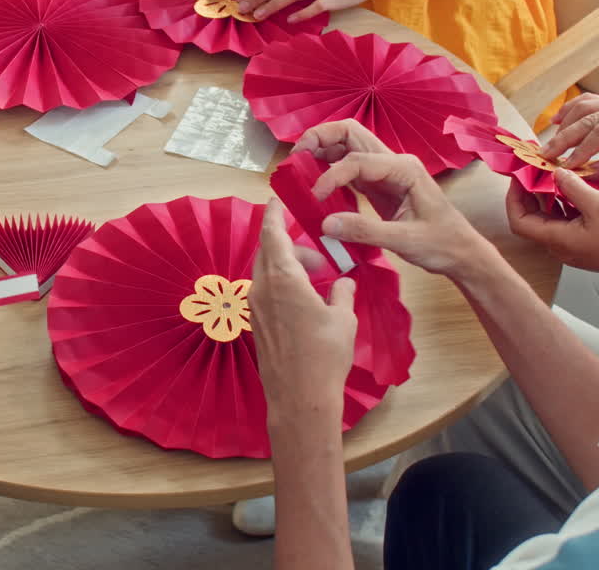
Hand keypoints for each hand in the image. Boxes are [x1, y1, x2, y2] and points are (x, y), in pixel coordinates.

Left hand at [251, 200, 356, 424]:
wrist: (300, 398)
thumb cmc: (325, 355)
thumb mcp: (343, 319)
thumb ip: (342, 292)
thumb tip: (343, 282)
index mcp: (282, 279)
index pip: (272, 234)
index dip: (274, 214)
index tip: (278, 199)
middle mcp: (261, 289)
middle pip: (269, 252)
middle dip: (293, 247)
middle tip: (320, 259)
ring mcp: (255, 307)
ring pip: (267, 273)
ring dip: (289, 268)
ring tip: (318, 282)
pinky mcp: (256, 324)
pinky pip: (266, 292)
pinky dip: (283, 285)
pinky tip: (305, 301)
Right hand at [311, 145, 487, 277]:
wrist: (461, 252)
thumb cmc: (441, 244)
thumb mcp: (404, 240)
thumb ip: (365, 230)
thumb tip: (326, 224)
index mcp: (403, 168)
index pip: (357, 159)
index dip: (331, 176)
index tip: (315, 198)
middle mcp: (393, 162)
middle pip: (350, 133)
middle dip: (320, 138)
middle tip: (294, 158)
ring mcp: (385, 171)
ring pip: (347, 147)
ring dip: (321, 151)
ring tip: (298, 168)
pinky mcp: (378, 185)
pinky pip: (348, 169)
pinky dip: (328, 171)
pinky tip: (315, 185)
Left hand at [506, 170, 598, 283]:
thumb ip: (574, 187)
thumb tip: (556, 173)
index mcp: (556, 239)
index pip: (519, 220)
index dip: (514, 198)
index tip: (519, 176)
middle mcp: (559, 245)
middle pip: (532, 217)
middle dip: (530, 192)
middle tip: (535, 170)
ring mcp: (571, 245)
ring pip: (549, 217)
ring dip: (548, 196)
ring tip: (553, 173)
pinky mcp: (583, 242)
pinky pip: (565, 220)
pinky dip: (564, 202)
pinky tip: (573, 187)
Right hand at [540, 94, 598, 180]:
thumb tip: (584, 172)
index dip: (581, 149)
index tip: (566, 166)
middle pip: (590, 118)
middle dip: (565, 138)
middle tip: (546, 156)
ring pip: (586, 106)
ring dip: (564, 124)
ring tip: (550, 144)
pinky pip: (591, 100)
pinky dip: (571, 109)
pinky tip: (556, 121)